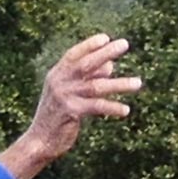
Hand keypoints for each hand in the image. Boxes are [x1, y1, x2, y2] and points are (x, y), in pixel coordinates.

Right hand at [0, 33, 141, 178]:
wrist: (39, 141)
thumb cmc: (57, 116)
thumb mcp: (68, 93)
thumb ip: (87, 78)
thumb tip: (110, 65)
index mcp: (56, 74)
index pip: (73, 54)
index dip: (89, 45)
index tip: (106, 38)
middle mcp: (59, 82)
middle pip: (86, 64)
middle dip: (106, 52)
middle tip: (125, 44)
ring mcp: (64, 96)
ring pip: (97, 86)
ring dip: (119, 84)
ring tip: (138, 83)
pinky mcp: (71, 112)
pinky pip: (97, 106)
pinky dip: (112, 107)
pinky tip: (126, 110)